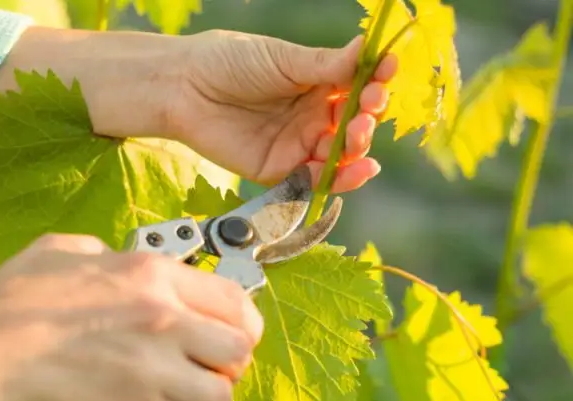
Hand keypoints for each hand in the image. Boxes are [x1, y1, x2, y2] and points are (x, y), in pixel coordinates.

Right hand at [0, 234, 262, 400]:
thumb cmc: (14, 304)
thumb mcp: (67, 251)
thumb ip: (110, 252)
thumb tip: (124, 260)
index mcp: (152, 275)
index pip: (235, 299)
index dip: (243, 320)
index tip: (236, 331)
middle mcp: (164, 319)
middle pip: (239, 347)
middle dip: (229, 358)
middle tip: (209, 362)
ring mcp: (154, 369)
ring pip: (223, 392)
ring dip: (209, 394)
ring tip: (185, 391)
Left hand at [173, 31, 397, 191]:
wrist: (185, 89)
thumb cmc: (230, 62)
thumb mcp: (282, 59)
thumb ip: (325, 64)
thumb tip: (367, 48)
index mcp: (316, 84)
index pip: (357, 87)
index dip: (375, 82)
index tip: (386, 72)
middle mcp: (312, 116)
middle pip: (353, 125)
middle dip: (366, 119)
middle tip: (367, 110)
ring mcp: (297, 144)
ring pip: (339, 155)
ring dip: (356, 149)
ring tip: (357, 136)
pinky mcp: (279, 170)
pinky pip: (314, 180)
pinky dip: (337, 179)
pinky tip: (353, 170)